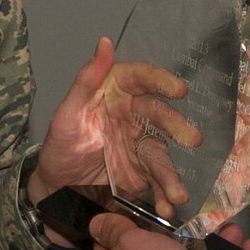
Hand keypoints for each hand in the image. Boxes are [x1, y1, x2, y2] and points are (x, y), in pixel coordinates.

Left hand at [29, 38, 198, 226]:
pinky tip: (168, 206)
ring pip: (162, 152)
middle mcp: (134, 114)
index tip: (178, 90)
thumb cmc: (60, 144)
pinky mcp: (143, 170)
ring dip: (172, 173)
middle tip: (192, 139)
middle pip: (158, 115)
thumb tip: (104, 42)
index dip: (160, 81)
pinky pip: (157, 180)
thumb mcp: (66, 113)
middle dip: (176, 127)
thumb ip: (86, 80)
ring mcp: (140, 143)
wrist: (57, 186)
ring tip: (178, 193)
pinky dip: (164, 194)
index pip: (140, 79)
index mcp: (116, 91)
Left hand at [89, 216, 249, 249]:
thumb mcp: (129, 244)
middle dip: (178, 232)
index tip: (135, 211)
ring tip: (231, 230)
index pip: (107, 249)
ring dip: (215, 243)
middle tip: (186, 218)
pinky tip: (247, 247)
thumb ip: (113, 231)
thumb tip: (96, 224)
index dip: (119, 227)